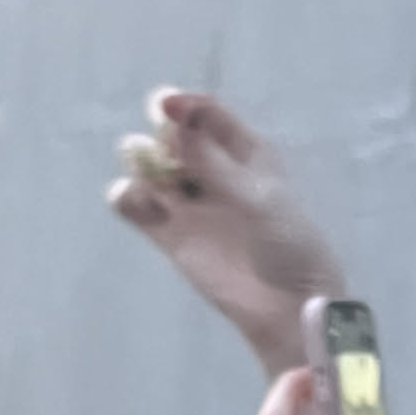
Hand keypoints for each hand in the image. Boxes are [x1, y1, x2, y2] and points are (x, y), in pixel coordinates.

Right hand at [107, 90, 346, 377]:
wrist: (288, 308)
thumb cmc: (289, 247)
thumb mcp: (258, 199)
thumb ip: (214, 163)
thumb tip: (174, 124)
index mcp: (244, 152)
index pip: (205, 113)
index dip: (182, 105)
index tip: (164, 109)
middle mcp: (213, 171)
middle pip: (171, 134)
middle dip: (162, 136)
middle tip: (169, 158)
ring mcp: (190, 203)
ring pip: (148, 166)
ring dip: (141, 163)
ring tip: (159, 187)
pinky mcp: (171, 235)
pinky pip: (135, 205)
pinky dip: (126, 197)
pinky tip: (137, 203)